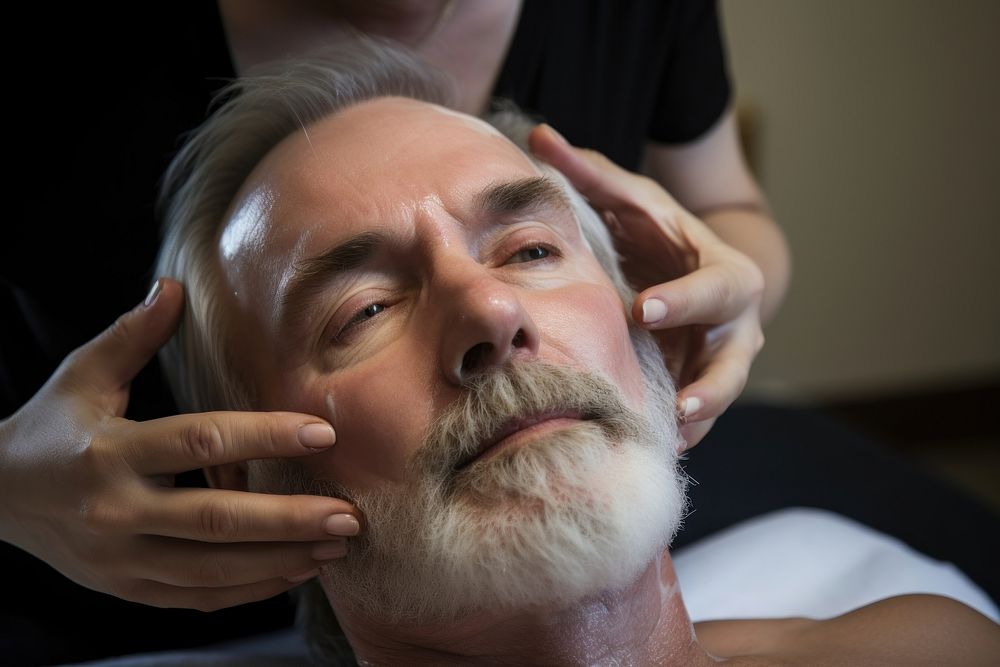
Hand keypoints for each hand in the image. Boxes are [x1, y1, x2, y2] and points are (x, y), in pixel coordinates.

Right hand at [0, 279, 359, 610]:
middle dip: (288, 520)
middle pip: (214, 521)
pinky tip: (293, 574)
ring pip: (211, 571)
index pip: (200, 443)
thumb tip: (173, 287)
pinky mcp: (125, 587)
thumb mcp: (82, 377)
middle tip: (348, 517)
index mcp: (108, 452)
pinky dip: (248, 592)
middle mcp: (115, 512)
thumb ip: (131, 336)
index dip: (264, 437)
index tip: (323, 433)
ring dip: (280, 562)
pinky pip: (195, 598)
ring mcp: (120, 559)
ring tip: (335, 549)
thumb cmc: (49, 429)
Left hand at [530, 125, 764, 449]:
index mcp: (721, 270)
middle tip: (676, 403)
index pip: (715, 285)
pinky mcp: (703, 387)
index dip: (685, 298)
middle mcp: (734, 322)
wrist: (695, 274)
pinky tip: (652, 453)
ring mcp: (723, 360)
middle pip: (735, 356)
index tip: (643, 309)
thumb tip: (538, 134)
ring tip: (666, 443)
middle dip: (709, 381)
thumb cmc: (660, 235)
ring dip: (697, 423)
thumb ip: (590, 174)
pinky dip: (680, 437)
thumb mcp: (634, 202)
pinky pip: (699, 420)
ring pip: (721, 398)